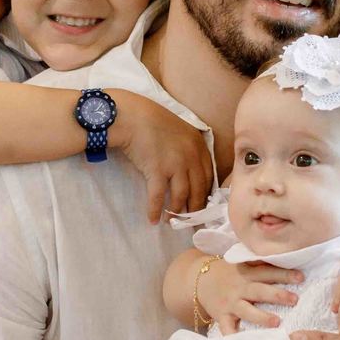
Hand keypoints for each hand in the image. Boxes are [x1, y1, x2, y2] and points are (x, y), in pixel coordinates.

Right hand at [111, 95, 213, 223]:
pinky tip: (153, 220)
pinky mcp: (157, 171)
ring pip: (181, 196)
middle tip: (191, 223)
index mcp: (199, 147)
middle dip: (195, 209)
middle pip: (198, 190)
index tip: (202, 206)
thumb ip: (189, 149)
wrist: (132, 116)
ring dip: (176, 212)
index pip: (208, 177)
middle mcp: (192, 157)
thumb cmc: (152, 120)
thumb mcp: (181, 131)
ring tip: (171, 222)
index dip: (205, 195)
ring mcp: (175, 165)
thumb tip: (189, 172)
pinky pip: (158, 197)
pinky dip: (155, 211)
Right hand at [200, 258, 302, 335]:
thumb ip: (263, 267)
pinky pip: (227, 328)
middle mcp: (240, 288)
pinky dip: (233, 336)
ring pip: (247, 310)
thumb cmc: (232, 274)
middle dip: (277, 295)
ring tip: (277, 322)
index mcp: (248, 273)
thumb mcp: (245, 265)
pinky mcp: (221, 316)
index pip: (268, 272)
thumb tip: (293, 265)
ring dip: (261, 316)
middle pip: (260, 291)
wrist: (201, 280)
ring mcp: (230, 303)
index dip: (284, 274)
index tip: (301, 278)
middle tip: (295, 299)